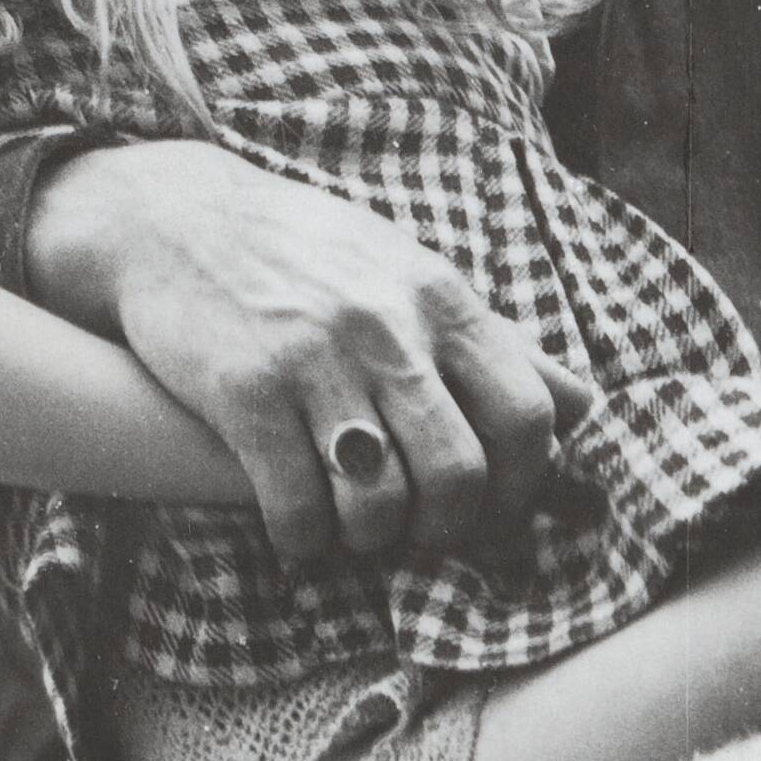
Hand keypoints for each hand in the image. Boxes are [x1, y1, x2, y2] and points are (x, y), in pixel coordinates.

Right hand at [30, 143, 593, 565]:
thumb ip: (499, 344)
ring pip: (378, 500)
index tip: (498, 510)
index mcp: (444, 302)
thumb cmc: (314, 261)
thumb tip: (582, 406)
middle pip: (459, 472)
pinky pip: (295, 504)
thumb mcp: (416, 278)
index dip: (525, 485)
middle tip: (425, 536)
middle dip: (450, 528)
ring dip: (373, 540)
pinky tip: (299, 534)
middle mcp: (388, 329)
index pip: (527, 416)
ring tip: (358, 534)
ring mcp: (314, 360)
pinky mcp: (242, 391)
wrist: (177, 220)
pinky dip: (304, 540)